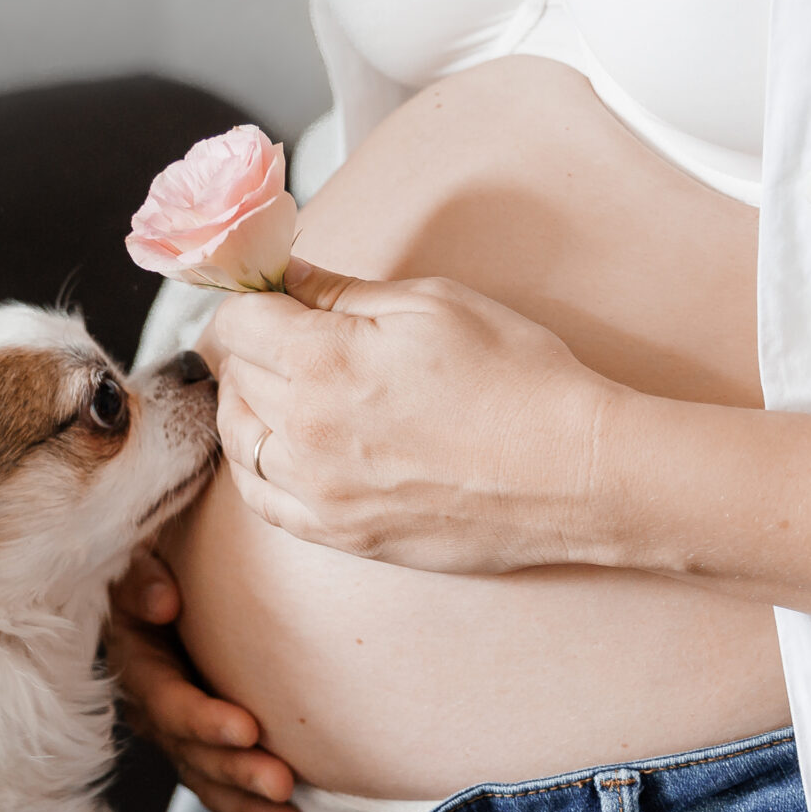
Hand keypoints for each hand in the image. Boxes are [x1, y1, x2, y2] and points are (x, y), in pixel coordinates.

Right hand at [105, 549, 305, 811]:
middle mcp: (156, 711)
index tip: (248, 728)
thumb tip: (163, 600)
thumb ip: (141, 578)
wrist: (169, 588)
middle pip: (193, 754)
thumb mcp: (140, 559)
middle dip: (237, 774)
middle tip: (282, 784)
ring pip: (211, 785)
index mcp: (139, 666)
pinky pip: (226, 796)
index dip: (202, 719)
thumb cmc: (161, 565)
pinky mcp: (206, 754)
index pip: (168, 700)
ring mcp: (182, 739)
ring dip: (250, 811)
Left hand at [198, 261, 617, 576]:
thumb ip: (342, 291)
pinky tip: (273, 445)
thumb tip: (285, 277)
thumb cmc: (518, 379)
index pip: (238, 323)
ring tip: (278, 385)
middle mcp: (308, 429)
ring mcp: (319, 490)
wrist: (574, 471)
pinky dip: (254, 466)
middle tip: (278, 332)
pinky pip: (262, 500)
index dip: (244, 299)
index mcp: (325, 360)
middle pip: (236, 376)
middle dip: (250, 346)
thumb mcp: (430, 304)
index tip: (260, 295)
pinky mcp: (340, 534)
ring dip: (247, 404)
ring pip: (240, 438)